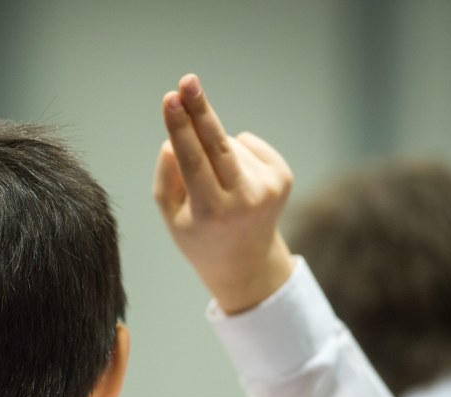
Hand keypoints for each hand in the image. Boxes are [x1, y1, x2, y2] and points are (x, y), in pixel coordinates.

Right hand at [152, 74, 294, 313]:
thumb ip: (167, 177)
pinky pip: (249, 145)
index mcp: (211, 212)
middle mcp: (244, 200)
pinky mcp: (283, 177)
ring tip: (217, 185)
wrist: (245, 261)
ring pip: (229, 145)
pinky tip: (236, 179)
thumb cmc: (198, 235)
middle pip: (218, 144)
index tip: (171, 99)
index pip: (193, 161)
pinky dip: (236, 153)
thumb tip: (175, 140)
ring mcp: (268, 188)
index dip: (181, 128)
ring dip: (215, 152)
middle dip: (200, 110)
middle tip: (187, 81)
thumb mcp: (172, 215)